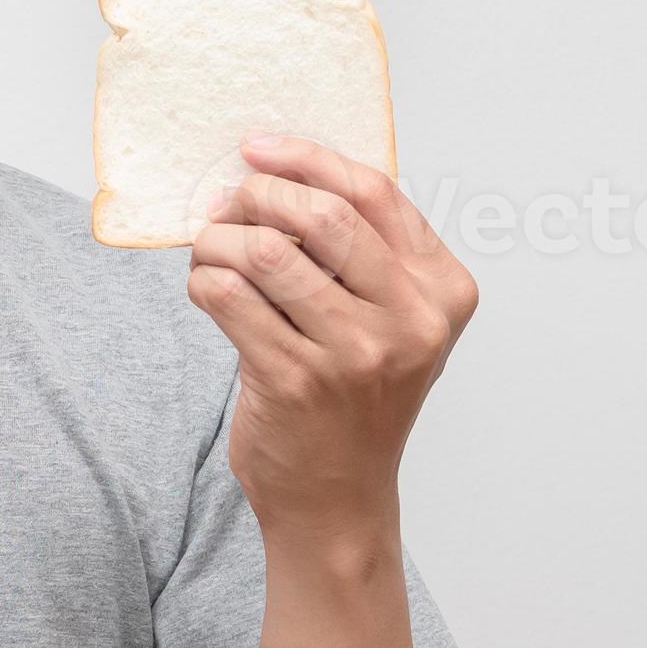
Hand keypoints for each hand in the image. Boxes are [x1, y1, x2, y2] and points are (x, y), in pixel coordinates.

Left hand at [184, 134, 476, 534]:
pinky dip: (204, 280)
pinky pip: (229, 297)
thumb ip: (364, 252)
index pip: (374, 192)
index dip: (306, 158)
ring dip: (219, 239)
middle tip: (226, 204)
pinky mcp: (296, 381)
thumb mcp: (392, 320)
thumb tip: (282, 170)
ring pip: (267, 252)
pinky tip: (207, 289)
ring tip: (209, 249)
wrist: (337, 499)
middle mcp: (411, 321)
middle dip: (257, 195)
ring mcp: (356, 354)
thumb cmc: (355, 397)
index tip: (257, 148)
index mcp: (442, 290)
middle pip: (322, 215)